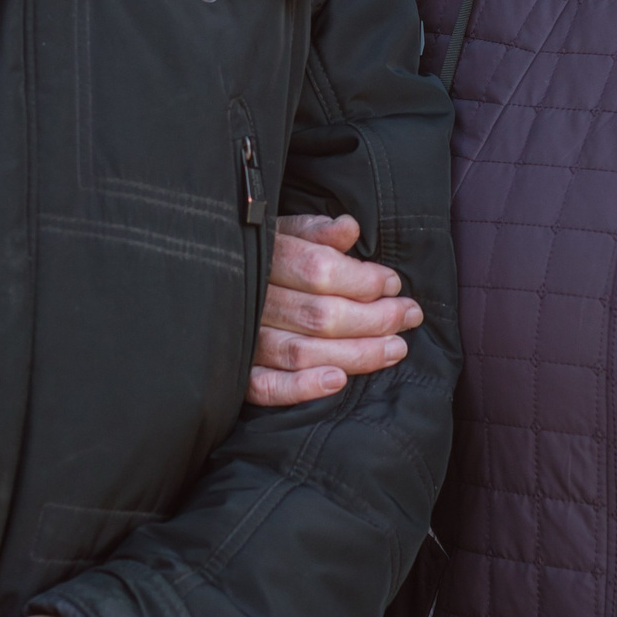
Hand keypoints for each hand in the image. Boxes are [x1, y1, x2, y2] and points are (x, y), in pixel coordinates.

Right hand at [248, 213, 421, 405]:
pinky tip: (337, 382)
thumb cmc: (262, 257)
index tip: (393, 284)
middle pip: (320, 315)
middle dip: (375, 319)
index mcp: (267, 257)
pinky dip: (301, 388)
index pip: (320, 271)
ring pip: (302, 353)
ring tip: (395, 349)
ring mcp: (244, 338)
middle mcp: (254, 299)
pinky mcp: (238, 372)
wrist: (208, 288)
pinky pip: (265, 387)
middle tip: (409, 316)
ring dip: (356, 355)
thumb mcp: (285, 232)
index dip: (363, 280)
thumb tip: (350, 228)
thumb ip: (317, 232)